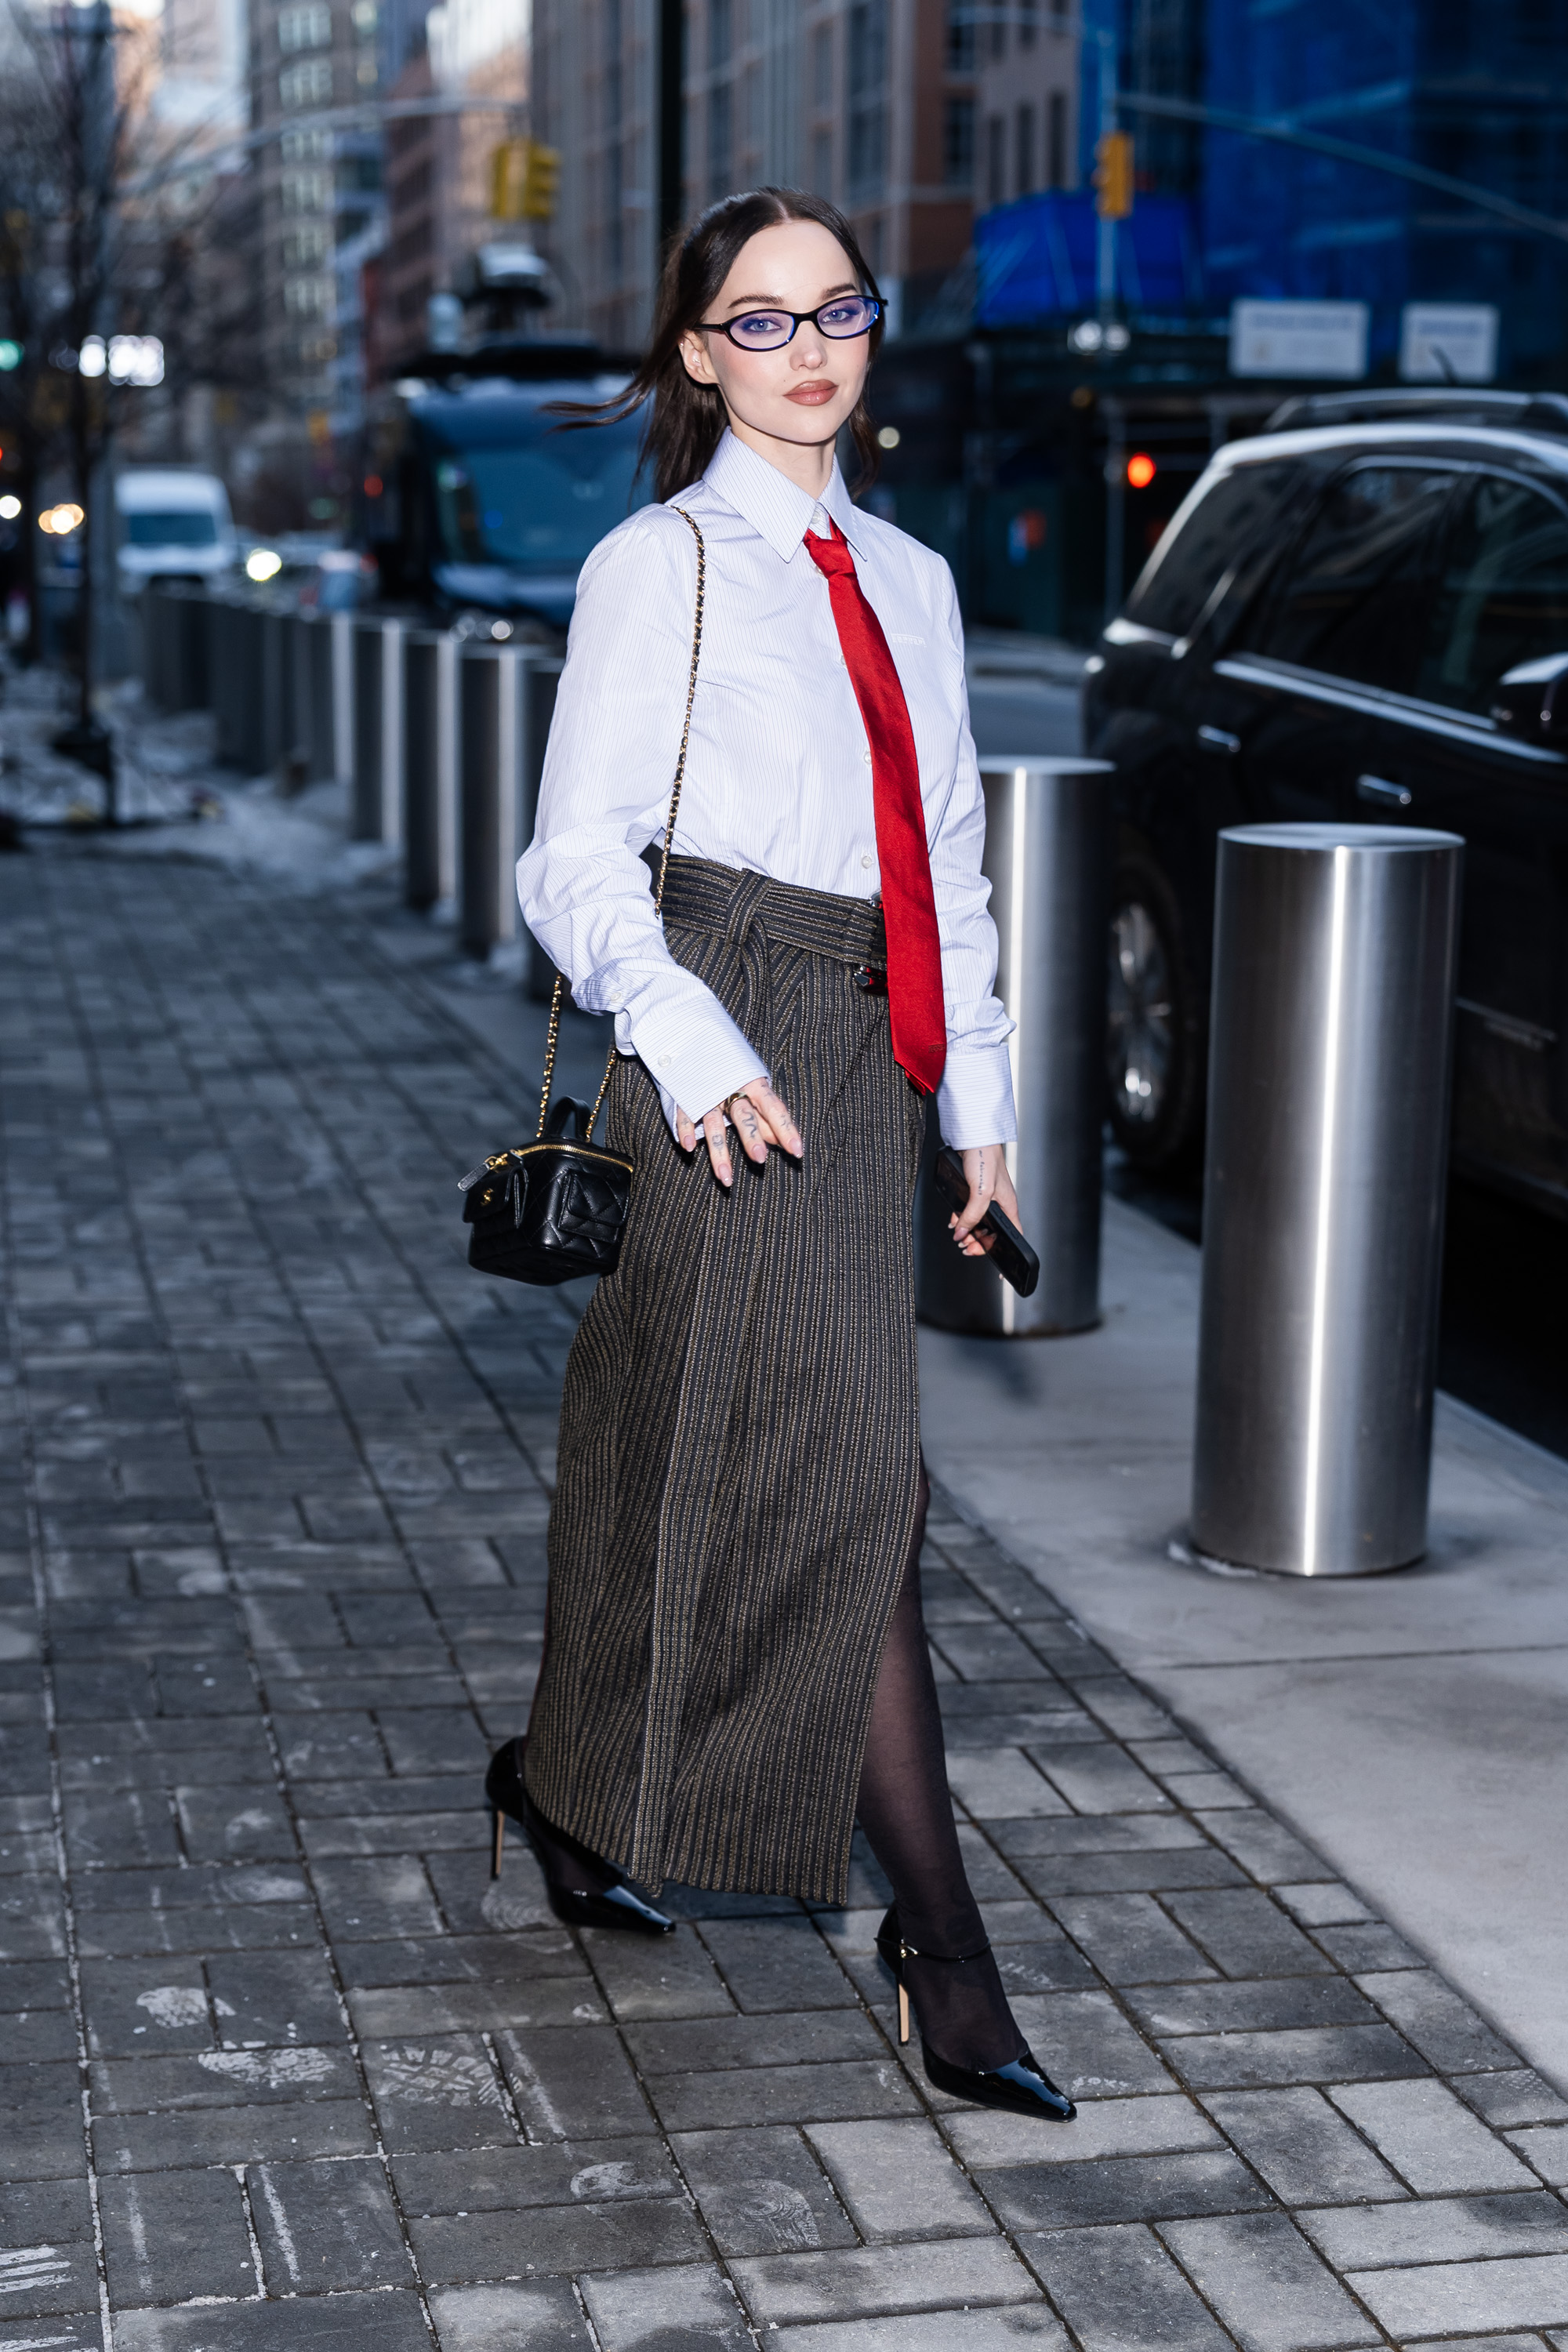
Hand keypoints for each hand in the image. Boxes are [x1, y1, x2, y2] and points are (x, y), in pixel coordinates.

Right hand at [676, 1077, 802, 1186]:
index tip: (797, 1152)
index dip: (786, 1129)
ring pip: (713, 1124)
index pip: (774, 1108)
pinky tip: (690, 1148)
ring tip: (726, 1178)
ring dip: (719, 1151)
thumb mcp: (753, 1087)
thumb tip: (779, 1141)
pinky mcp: (685, 1096)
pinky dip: (686, 1131)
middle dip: (752, 1137)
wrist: (695, 1038)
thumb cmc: (732, 1068)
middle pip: (743, 1115)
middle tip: (761, 1160)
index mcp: (754, 1083)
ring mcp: (706, 1093)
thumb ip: (764, 1116)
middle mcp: (731, 1088)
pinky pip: (685, 1114)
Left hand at [950, 1144, 1016, 1257]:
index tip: (1001, 1272)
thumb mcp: (981, 1191)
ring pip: (978, 1222)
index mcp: (1007, 1205)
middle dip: (978, 1242)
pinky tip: (954, 1219)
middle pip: (991, 1232)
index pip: (1012, 1236)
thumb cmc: (984, 1157)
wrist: (973, 1135)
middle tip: (965, 1246)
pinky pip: (968, 1210)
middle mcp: (999, 1202)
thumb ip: (973, 1215)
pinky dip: (960, 1217)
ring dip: (967, 1230)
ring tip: (958, 1234)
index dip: (1006, 1253)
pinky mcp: (973, 1189)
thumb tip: (963, 1232)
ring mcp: (986, 1196)